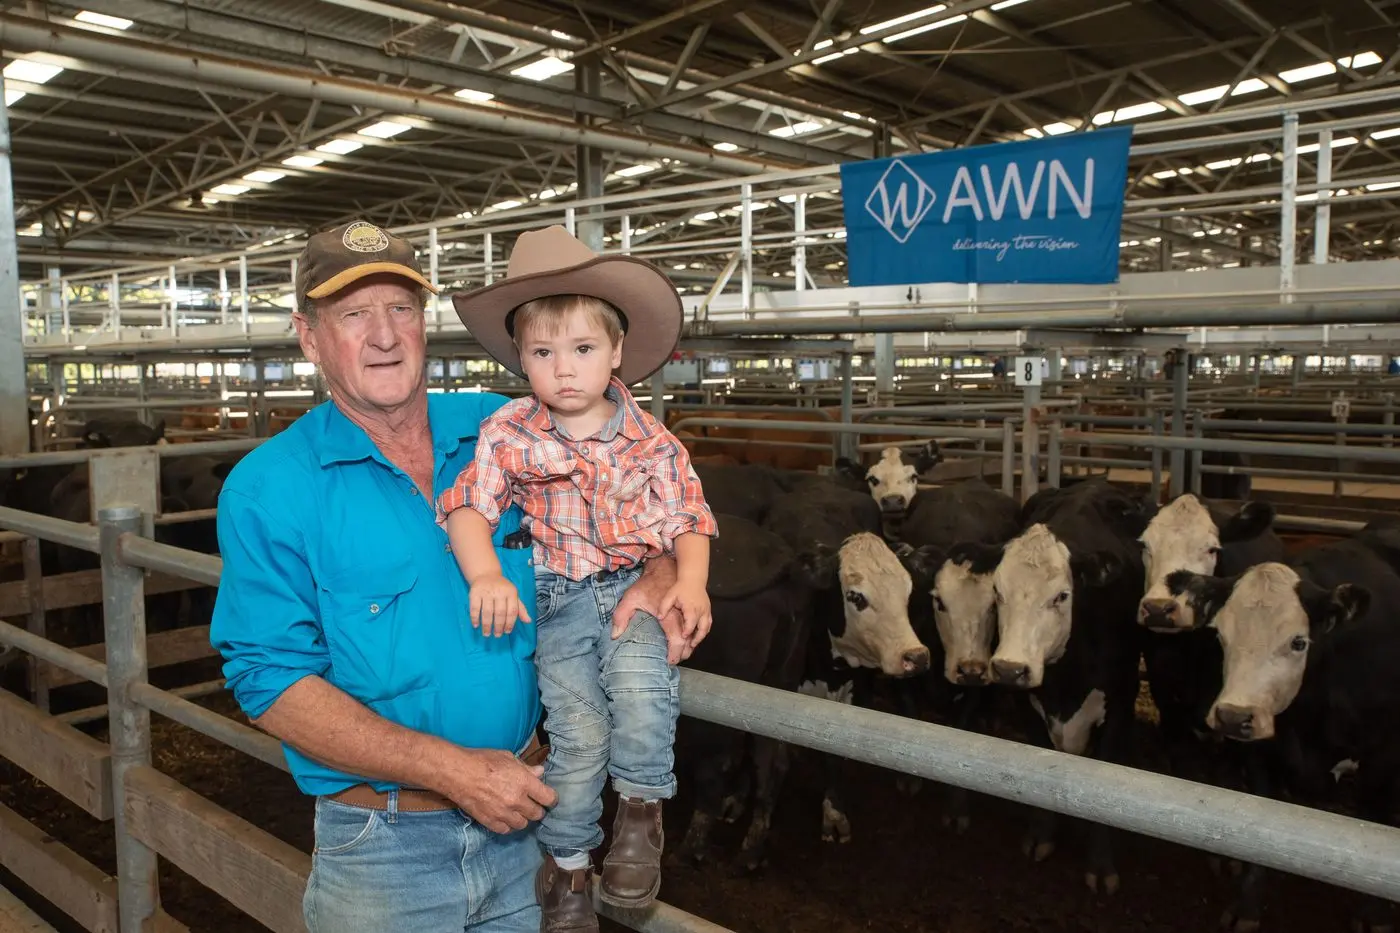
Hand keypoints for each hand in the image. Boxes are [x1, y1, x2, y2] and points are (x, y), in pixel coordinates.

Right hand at [438, 746, 556, 833]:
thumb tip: (540, 772)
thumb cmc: (482, 760)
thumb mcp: (507, 757)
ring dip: (523, 818)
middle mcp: (517, 800)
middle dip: (537, 809)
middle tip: (532, 804)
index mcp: (524, 782)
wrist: (457, 773)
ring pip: (523, 824)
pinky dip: (508, 825)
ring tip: (518, 811)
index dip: (550, 798)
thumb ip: (525, 768)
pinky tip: (505, 817)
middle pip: (537, 814)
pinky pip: (506, 830)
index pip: (548, 798)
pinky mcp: (490, 822)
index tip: (548, 797)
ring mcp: (503, 813)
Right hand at [469, 573, 530, 636]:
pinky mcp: (475, 593)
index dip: (510, 623)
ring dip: (487, 625)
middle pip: (500, 613)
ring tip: (487, 633)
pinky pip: (474, 608)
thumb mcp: (513, 596)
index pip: (512, 611)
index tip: (507, 632)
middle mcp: (499, 592)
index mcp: (511, 592)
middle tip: (497, 635)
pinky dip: (475, 618)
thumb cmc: (502, 588)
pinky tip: (476, 625)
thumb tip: (528, 621)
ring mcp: (486, 592)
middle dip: (499, 626)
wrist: (486, 574)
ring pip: (487, 612)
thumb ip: (520, 609)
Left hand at [613, 558, 696, 663]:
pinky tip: (689, 642)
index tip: (669, 661)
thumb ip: (621, 616)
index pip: (678, 639)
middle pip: (689, 641)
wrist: (665, 568)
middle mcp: (684, 615)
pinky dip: (696, 635)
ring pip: (697, 634)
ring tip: (682, 654)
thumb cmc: (648, 584)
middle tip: (674, 661)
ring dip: (691, 646)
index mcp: (670, 615)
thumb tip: (615, 635)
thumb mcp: (631, 598)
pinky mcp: (697, 608)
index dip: (675, 653)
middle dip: (683, 653)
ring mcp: (693, 611)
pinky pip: (701, 626)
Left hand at [658, 579, 711, 663]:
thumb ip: (664, 606)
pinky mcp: (708, 610)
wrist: (693, 578)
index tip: (683, 638)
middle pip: (702, 628)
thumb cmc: (681, 587)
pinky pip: (709, 623)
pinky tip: (698, 635)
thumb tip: (660, 617)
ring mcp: (706, 610)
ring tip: (694, 644)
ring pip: (707, 627)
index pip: (691, 622)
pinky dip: (705, 630)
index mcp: (691, 607)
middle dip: (697, 638)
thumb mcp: (670, 595)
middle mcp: (701, 610)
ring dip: (701, 636)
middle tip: (690, 646)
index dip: (688, 631)